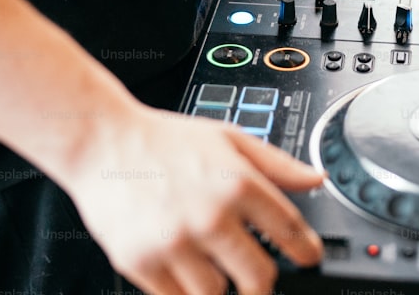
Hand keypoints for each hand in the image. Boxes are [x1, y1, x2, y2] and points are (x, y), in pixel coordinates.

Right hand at [66, 105, 324, 294]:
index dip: (305, 251)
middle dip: (263, 281)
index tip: (307, 258)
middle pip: (259, 278)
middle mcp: (209, 215)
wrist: (103, 142)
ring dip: (221, 286)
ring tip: (214, 266)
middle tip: (258, 274)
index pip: (289, 231)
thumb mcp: (227, 138)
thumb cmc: (164, 140)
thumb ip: (277, 164)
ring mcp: (174, 243)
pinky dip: (185, 291)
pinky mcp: (142, 263)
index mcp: (236, 182)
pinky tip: (185, 269)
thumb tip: (316, 179)